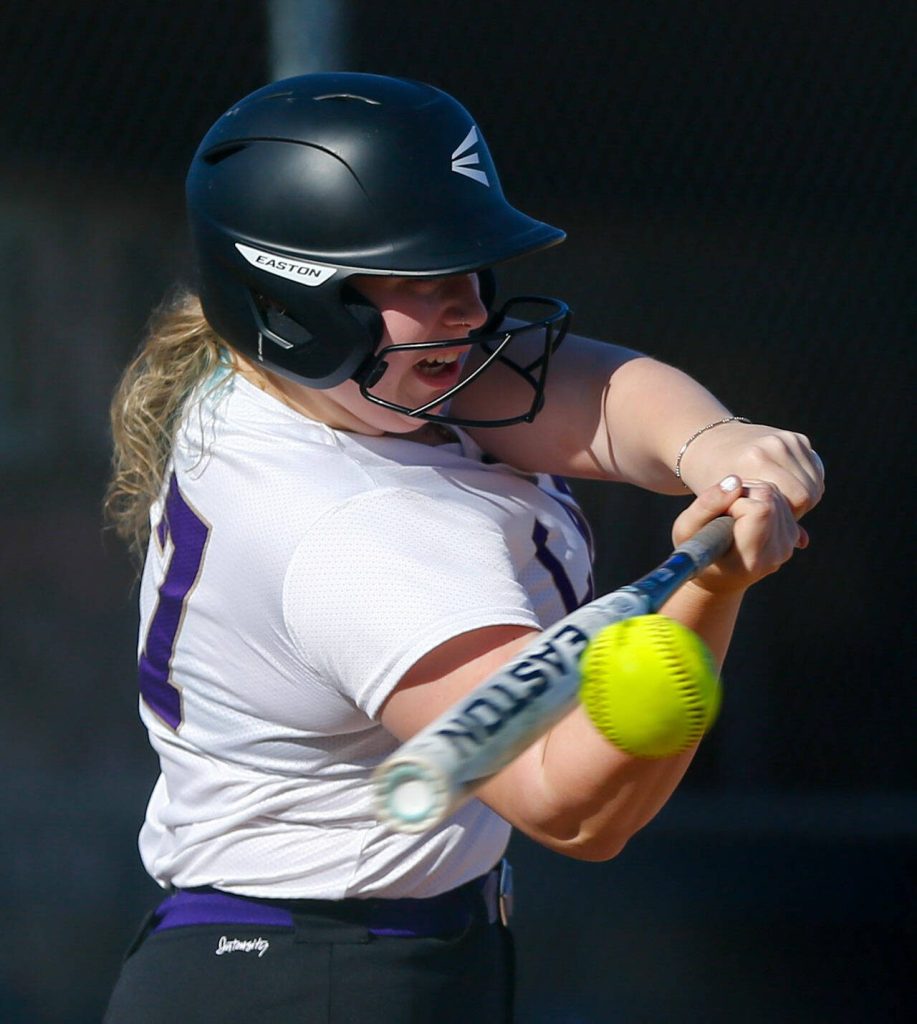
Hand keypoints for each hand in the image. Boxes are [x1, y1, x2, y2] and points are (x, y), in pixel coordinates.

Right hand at [673, 475, 805, 593]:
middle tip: (725, 509)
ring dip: (751, 493)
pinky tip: (745, 513)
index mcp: (749, 557)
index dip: (737, 501)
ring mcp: (787, 545)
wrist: (719, 577)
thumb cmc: (696, 550)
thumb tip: (735, 481)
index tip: (721, 513)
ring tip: (732, 512)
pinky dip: (761, 498)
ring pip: (775, 493)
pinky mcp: (792, 535)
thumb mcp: (686, 530)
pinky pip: (781, 498)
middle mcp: (775, 553)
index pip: (760, 509)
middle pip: (769, 497)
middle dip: (744, 493)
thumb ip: (706, 505)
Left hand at [677, 421, 824, 519]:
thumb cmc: (712, 482)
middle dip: (796, 508)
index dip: (788, 516)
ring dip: (802, 496)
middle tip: (773, 512)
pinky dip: (804, 482)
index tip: (769, 520)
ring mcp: (786, 438)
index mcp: (754, 459)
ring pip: (814, 481)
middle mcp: (773, 445)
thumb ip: (762, 525)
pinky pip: (814, 469)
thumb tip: (804, 542)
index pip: (797, 499)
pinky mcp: (795, 436)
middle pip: (809, 491)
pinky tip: (783, 486)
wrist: (709, 444)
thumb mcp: (724, 506)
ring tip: (775, 500)